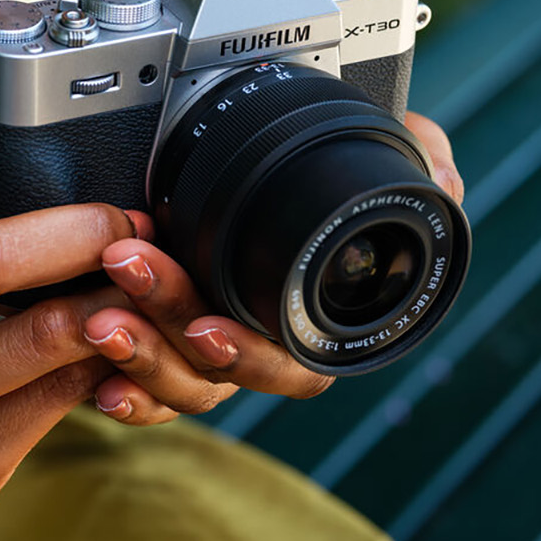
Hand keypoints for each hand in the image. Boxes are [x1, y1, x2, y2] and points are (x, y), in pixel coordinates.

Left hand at [80, 109, 465, 424]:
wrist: (243, 153)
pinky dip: (120, 393)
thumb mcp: (373, 147)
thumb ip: (416, 153)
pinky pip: (138, 392)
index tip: (211, 328)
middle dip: (171, 331)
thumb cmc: (313, 166)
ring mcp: (201, 351)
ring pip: (172, 380)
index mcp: (302, 325)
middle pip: (215, 371)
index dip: (252, 355)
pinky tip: (97, 383)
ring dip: (136, 353)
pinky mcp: (152, 347)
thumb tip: (442, 180)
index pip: (288, 365)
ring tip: (98, 317)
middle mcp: (252, 346)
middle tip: (130, 271)